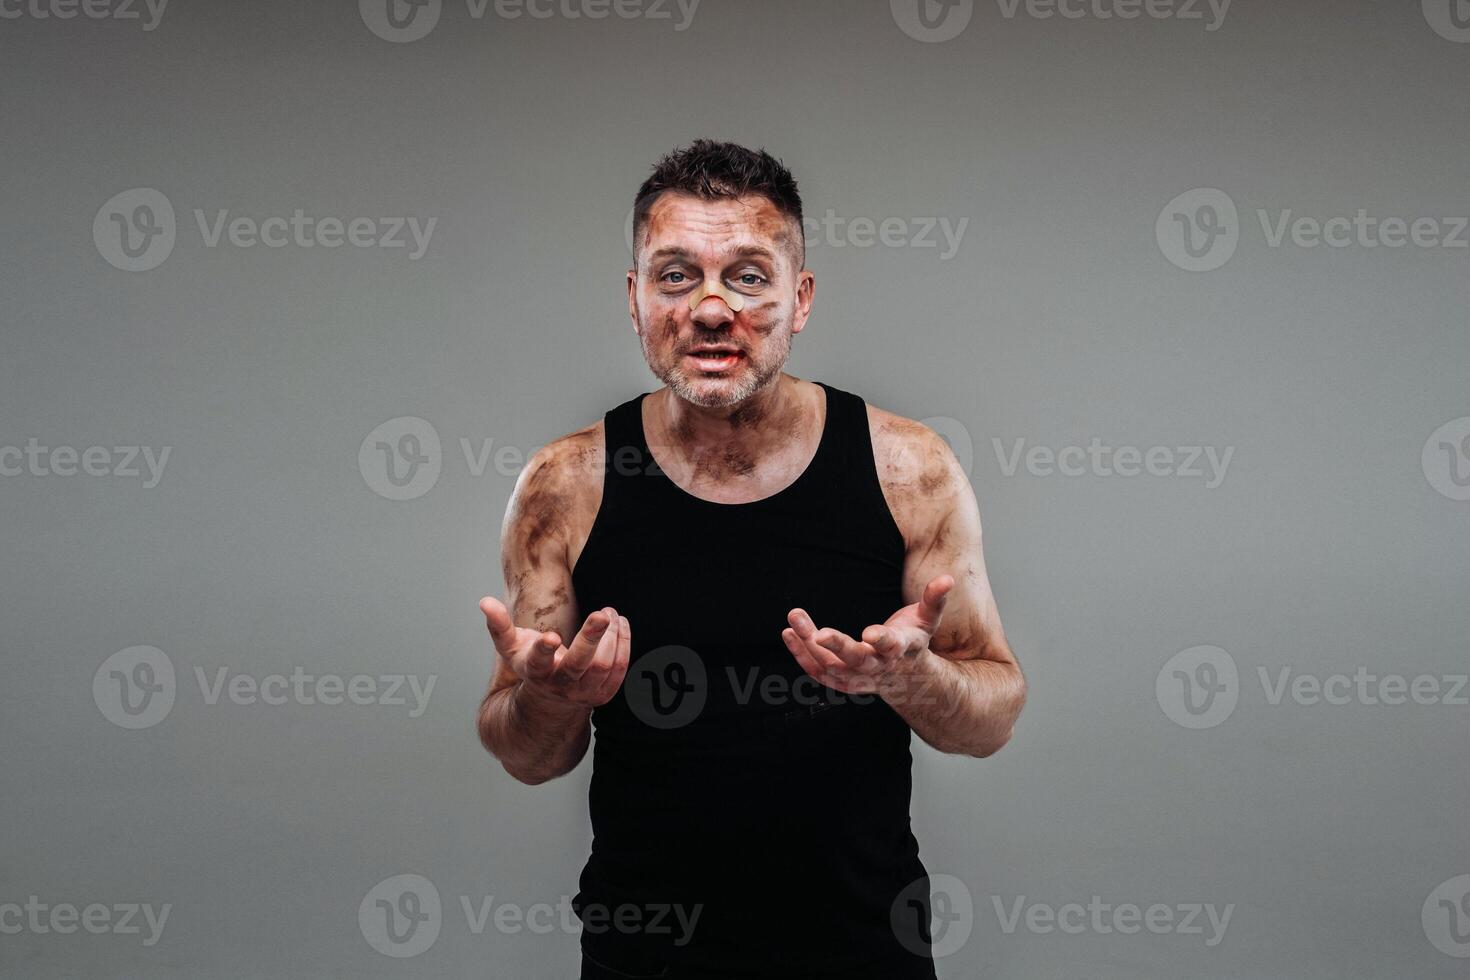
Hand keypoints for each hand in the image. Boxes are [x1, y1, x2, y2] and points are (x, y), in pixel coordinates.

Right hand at [480, 596, 630, 707]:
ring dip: (611, 636)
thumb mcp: (511, 647)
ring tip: (609, 613)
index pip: (539, 662)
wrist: (551, 700)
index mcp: (536, 671)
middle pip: (580, 664)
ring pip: (604, 666)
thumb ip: (499, 625)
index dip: (544, 650)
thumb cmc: (531, 664)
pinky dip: (624, 644)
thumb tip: (484, 601)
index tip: (551, 636)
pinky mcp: (604, 693)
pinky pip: (619, 669)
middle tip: (601, 614)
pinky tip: (620, 624)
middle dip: (591, 638)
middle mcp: (561, 684)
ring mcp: (584, 691)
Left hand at [781, 575, 953, 696]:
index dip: (883, 640)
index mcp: (901, 651)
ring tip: (794, 620)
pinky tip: (789, 634)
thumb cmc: (915, 642)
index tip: (871, 633)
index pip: (892, 646)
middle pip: (857, 662)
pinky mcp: (841, 680)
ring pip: (832, 668)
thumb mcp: (928, 620)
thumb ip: (934, 600)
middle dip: (838, 648)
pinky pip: (818, 671)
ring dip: (809, 647)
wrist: (908, 681)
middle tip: (819, 633)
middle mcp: (879, 667)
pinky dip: (802, 655)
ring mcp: (858, 678)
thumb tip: (948, 579)